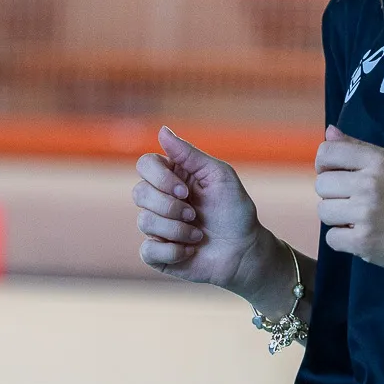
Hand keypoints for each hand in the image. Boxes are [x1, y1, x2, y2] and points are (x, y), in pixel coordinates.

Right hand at [133, 126, 278, 299]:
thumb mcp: (219, 176)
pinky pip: (147, 250)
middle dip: (170, 206)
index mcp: (172, 177)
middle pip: (138, 193)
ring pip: (144, 222)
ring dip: (178, 230)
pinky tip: (190, 251)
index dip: (160, 178)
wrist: (245, 250)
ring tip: (199, 234)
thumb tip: (162, 130)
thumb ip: (189, 154)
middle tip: (194, 214)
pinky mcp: (156, 253)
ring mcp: (156, 227)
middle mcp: (159, 200)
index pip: (145, 164)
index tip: (186, 190)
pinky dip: (173, 252)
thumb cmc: (235, 210)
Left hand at [315, 125, 383, 278]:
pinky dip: (343, 240)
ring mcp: (366, 214)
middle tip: (354, 202)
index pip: (327, 153)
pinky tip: (362, 235)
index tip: (337, 175)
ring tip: (359, 219)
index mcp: (378, 162)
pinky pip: (331, 238)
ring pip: (324, 212)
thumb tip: (329, 132)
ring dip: (337, 218)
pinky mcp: (363, 241)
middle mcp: (370, 185)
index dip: (325, 165)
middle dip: (333, 195)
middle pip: (321, 184)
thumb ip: (359, 147)